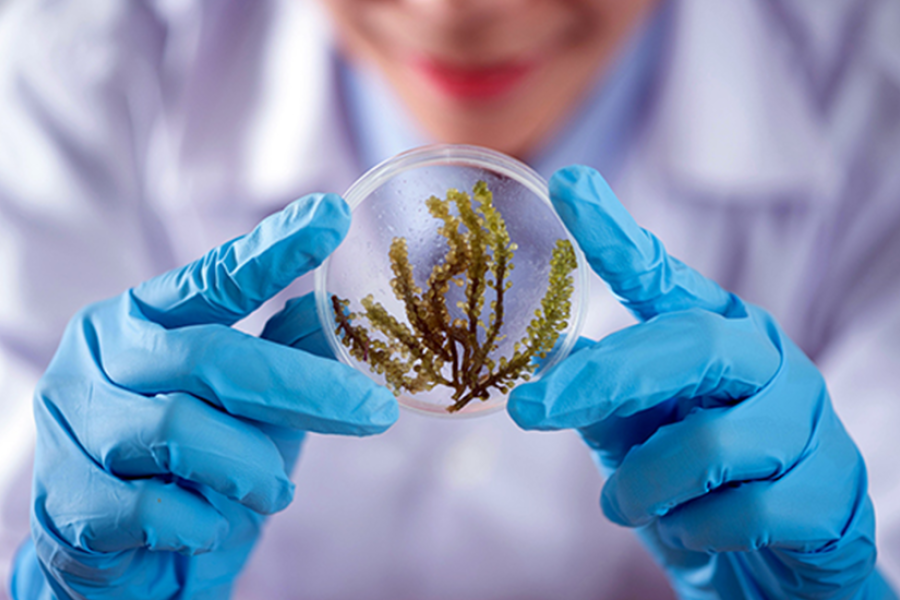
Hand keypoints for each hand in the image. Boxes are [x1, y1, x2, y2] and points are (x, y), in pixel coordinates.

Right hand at [15, 194, 397, 598]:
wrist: (125, 561)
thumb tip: (340, 307)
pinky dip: (206, 521)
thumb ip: (283, 353)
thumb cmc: (192, 466)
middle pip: (212, 356)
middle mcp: (101, 357)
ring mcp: (76, 425)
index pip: (213, 277)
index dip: (274, 249)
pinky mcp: (70, 499)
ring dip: (252, 469)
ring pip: (184, 432)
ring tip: (274, 490)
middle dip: (304, 387)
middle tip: (376, 410)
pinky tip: (209, 525)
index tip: (334, 216)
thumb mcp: (245, 404)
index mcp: (141, 319)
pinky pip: (160, 507)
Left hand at [508, 167, 893, 598]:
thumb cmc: (695, 490)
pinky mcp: (831, 494)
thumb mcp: (638, 438)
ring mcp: (807, 425)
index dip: (614, 234)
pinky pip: (742, 513)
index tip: (567, 185)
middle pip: (688, 344)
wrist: (775, 573)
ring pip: (710, 446)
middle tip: (530, 412)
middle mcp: (766, 362)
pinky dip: (693, 531)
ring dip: (646, 486)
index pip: (662, 277)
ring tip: (627, 504)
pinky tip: (691, 531)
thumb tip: (552, 358)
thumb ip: (605, 399)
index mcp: (715, 335)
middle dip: (604, 380)